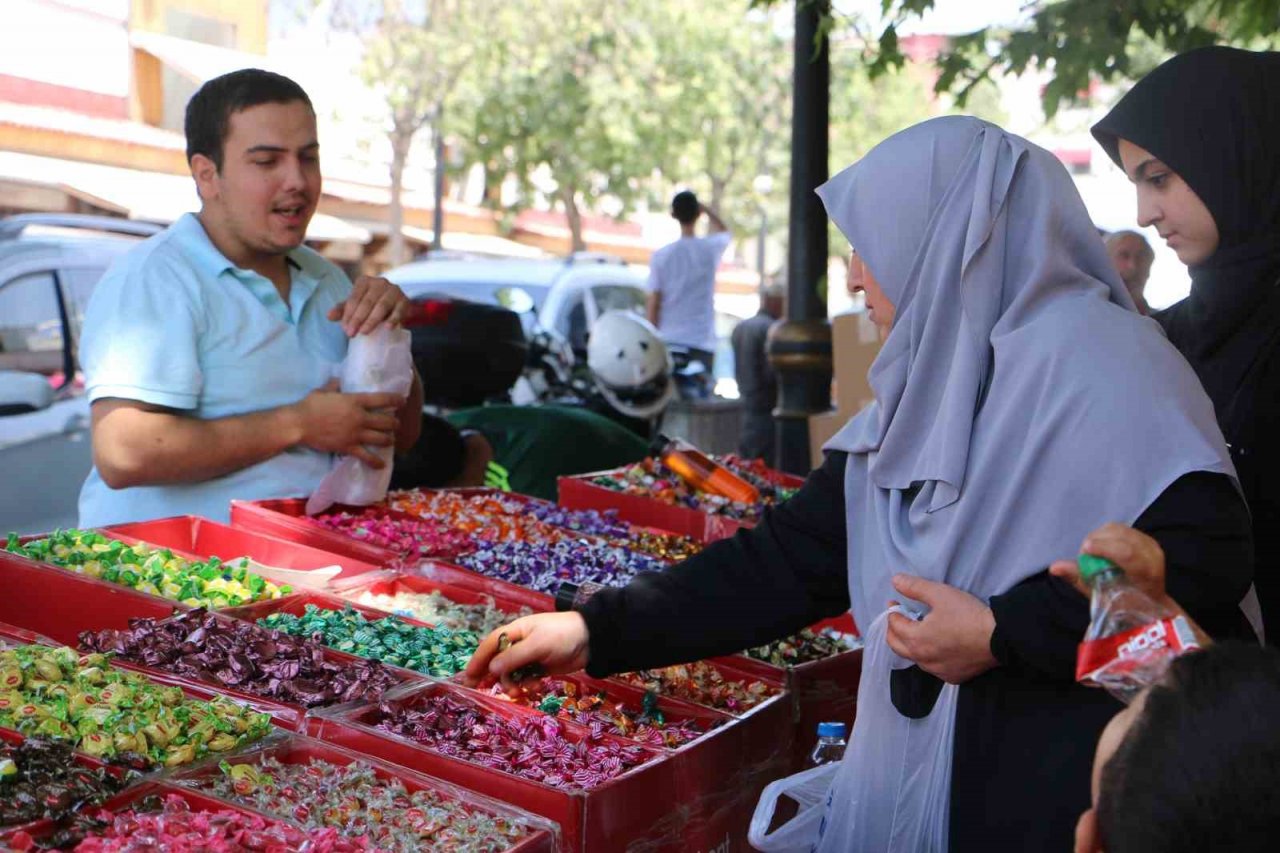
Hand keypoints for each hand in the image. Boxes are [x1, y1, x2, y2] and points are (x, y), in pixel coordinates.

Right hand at [292, 379, 403, 466]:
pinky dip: (376, 461)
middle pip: (386, 421)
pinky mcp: (349, 447)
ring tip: (391, 439)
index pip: (382, 399)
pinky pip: (367, 456)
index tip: (402, 401)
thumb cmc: (310, 405)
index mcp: (355, 401)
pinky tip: (382, 464)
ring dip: (389, 439)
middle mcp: (360, 417)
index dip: (396, 400)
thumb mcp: (323, 390)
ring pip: (381, 438)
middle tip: (396, 424)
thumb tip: (338, 380)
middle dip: (394, 423)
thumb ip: (334, 385)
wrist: (299, 424)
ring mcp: (356, 434)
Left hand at [328, 276, 408, 335]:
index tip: (345, 329)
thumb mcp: (355, 306)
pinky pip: (399, 310)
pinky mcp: (405, 300)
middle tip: (351, 334)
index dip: (349, 314)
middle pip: (367, 302)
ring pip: (382, 306)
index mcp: (364, 281)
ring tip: (364, 332)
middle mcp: (380, 282)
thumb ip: (343, 310)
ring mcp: (394, 290)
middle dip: (358, 319)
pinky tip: (387, 328)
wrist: (393, 306)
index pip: (354, 298)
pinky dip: (394, 319)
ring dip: (372, 320)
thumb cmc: (370, 306)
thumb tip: (329, 316)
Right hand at [461, 613, 590, 693]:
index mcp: (515, 631)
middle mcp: (519, 644)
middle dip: (492, 676)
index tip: (469, 677)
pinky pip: (526, 679)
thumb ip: (514, 657)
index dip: (478, 660)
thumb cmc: (562, 635)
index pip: (490, 644)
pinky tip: (537, 687)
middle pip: (498, 661)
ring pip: (512, 674)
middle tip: (483, 691)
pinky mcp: (541, 667)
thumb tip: (491, 670)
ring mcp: (530, 656)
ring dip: (513, 684)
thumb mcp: (537, 644)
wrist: (592, 640)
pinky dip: (528, 685)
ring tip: (521, 691)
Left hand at [885, 574, 997, 683]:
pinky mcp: (953, 677)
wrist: (999, 638)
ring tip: (917, 630)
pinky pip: (933, 667)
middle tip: (899, 618)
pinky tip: (936, 647)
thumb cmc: (968, 614)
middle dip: (893, 630)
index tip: (895, 603)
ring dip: (910, 645)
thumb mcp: (940, 594)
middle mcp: (923, 660)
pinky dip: (928, 656)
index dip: (892, 612)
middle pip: (896, 646)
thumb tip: (895, 581)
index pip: (894, 626)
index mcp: (916, 640)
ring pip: (914, 658)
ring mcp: (938, 671)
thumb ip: (914, 587)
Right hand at [1049, 523, 1169, 605]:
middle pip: (1119, 536)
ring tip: (1092, 552)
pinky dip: (1104, 535)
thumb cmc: (1126, 604)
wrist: (1151, 602)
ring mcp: (1150, 544)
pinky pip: (1119, 528)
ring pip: (1117, 529)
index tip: (1084, 551)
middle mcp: (1152, 555)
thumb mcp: (1101, 597)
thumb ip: (1079, 579)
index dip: (1103, 548)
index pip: (1127, 553)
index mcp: (1147, 573)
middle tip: (1085, 556)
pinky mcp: (1144, 537)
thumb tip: (1054, 567)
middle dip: (1096, 541)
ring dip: (1098, 537)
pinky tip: (1101, 547)